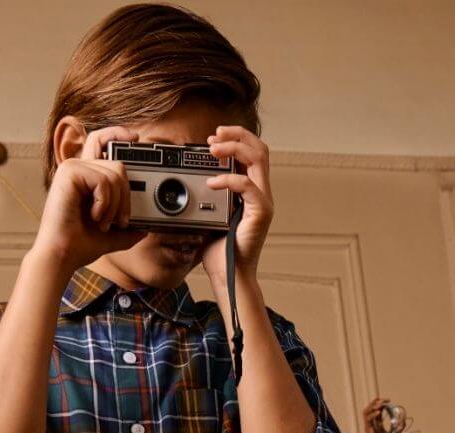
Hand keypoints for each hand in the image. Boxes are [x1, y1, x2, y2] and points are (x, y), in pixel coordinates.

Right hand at [32, 125, 145, 273]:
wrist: (62, 256)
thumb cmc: (78, 245)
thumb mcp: (110, 236)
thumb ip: (126, 231)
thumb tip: (145, 230)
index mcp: (85, 178)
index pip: (101, 143)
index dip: (117, 134)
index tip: (135, 137)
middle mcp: (78, 168)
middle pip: (118, 165)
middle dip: (126, 197)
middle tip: (119, 221)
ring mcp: (72, 168)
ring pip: (114, 174)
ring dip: (115, 205)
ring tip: (103, 223)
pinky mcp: (70, 172)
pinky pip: (104, 181)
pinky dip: (105, 203)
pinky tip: (94, 216)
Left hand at [200, 124, 273, 286]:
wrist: (228, 275)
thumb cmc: (220, 250)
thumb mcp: (209, 215)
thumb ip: (208, 195)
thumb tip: (191, 180)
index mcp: (252, 191)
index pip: (252, 153)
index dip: (234, 139)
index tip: (212, 139)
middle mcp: (261, 192)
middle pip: (259, 148)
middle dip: (236, 134)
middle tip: (214, 136)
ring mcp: (263, 202)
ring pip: (258, 158)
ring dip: (234, 147)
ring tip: (213, 149)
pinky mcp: (261, 213)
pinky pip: (247, 185)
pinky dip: (228, 178)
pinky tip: (212, 182)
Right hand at [359, 396, 403, 432]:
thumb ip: (399, 427)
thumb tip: (403, 419)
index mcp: (378, 423)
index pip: (377, 409)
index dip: (381, 403)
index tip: (388, 400)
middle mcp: (372, 423)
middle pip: (370, 408)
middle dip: (376, 402)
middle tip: (384, 400)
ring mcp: (369, 426)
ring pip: (366, 412)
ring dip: (372, 406)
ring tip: (380, 404)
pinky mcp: (368, 430)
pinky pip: (368, 420)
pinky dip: (372, 415)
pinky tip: (378, 412)